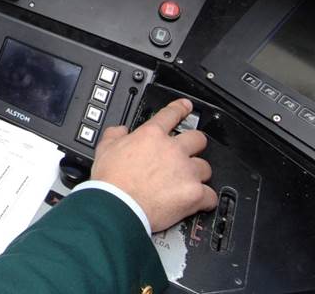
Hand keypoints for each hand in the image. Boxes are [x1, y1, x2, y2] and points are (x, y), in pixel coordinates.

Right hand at [90, 98, 216, 231]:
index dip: (180, 108)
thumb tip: (120, 131)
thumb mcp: (104, 149)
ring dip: (198, 174)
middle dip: (195, 145)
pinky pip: (210, 196)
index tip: (186, 106)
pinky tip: (198, 203)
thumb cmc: (110, 182)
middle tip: (188, 153)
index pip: (171, 114)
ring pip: (205, 168)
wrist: (117, 208)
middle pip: (198, 139)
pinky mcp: (194, 194)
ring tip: (187, 183)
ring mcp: (186, 171)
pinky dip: (205, 200)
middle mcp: (173, 150)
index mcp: (151, 136)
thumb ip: (115, 135)